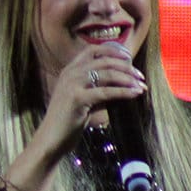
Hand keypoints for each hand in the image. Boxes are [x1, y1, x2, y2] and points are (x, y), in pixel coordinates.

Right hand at [27, 43, 148, 176]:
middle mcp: (70, 73)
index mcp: (69, 71)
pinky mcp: (77, 98)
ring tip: (141, 85)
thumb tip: (123, 84)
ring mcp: (72, 84)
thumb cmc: (67, 123)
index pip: (93, 50)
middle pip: (104, 60)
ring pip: (107, 74)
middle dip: (126, 66)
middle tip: (140, 76)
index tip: (129, 59)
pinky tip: (135, 94)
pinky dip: (124, 91)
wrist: (49, 140)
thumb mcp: (83, 100)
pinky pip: (106, 91)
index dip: (113, 51)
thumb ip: (98, 89)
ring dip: (128, 78)